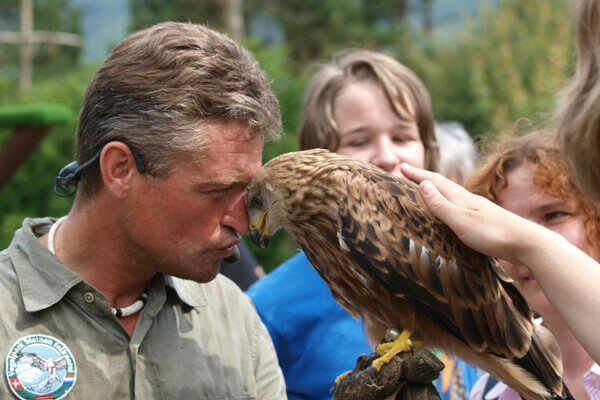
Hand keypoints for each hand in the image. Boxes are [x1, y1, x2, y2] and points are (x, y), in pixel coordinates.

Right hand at [399, 162, 542, 262]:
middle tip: (407, 174)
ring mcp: (477, 210)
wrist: (528, 244)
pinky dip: (446, 205)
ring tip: (423, 191)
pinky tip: (450, 214)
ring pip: (450, 196)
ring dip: (434, 191)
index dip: (417, 174)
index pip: (434, 181)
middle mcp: (468, 200)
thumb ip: (442, 204)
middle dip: (423, 179)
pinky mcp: (483, 222)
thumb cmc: (494, 234)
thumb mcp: (462, 220)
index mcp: (461, 198)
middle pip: (441, 185)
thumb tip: (423, 183)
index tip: (400, 167)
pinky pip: (457, 208)